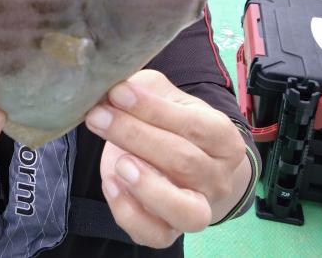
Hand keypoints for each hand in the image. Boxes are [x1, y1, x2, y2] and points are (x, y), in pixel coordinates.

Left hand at [85, 70, 248, 247]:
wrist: (187, 165)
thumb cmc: (171, 124)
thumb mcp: (165, 96)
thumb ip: (144, 88)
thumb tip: (113, 86)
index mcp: (223, 138)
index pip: (193, 125)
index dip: (153, 109)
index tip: (118, 93)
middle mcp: (217, 177)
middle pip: (183, 161)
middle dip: (135, 135)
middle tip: (98, 116)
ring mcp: (199, 209)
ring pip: (185, 210)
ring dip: (147, 186)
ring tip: (118, 162)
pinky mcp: (170, 231)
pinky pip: (155, 234)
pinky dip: (130, 213)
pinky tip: (111, 184)